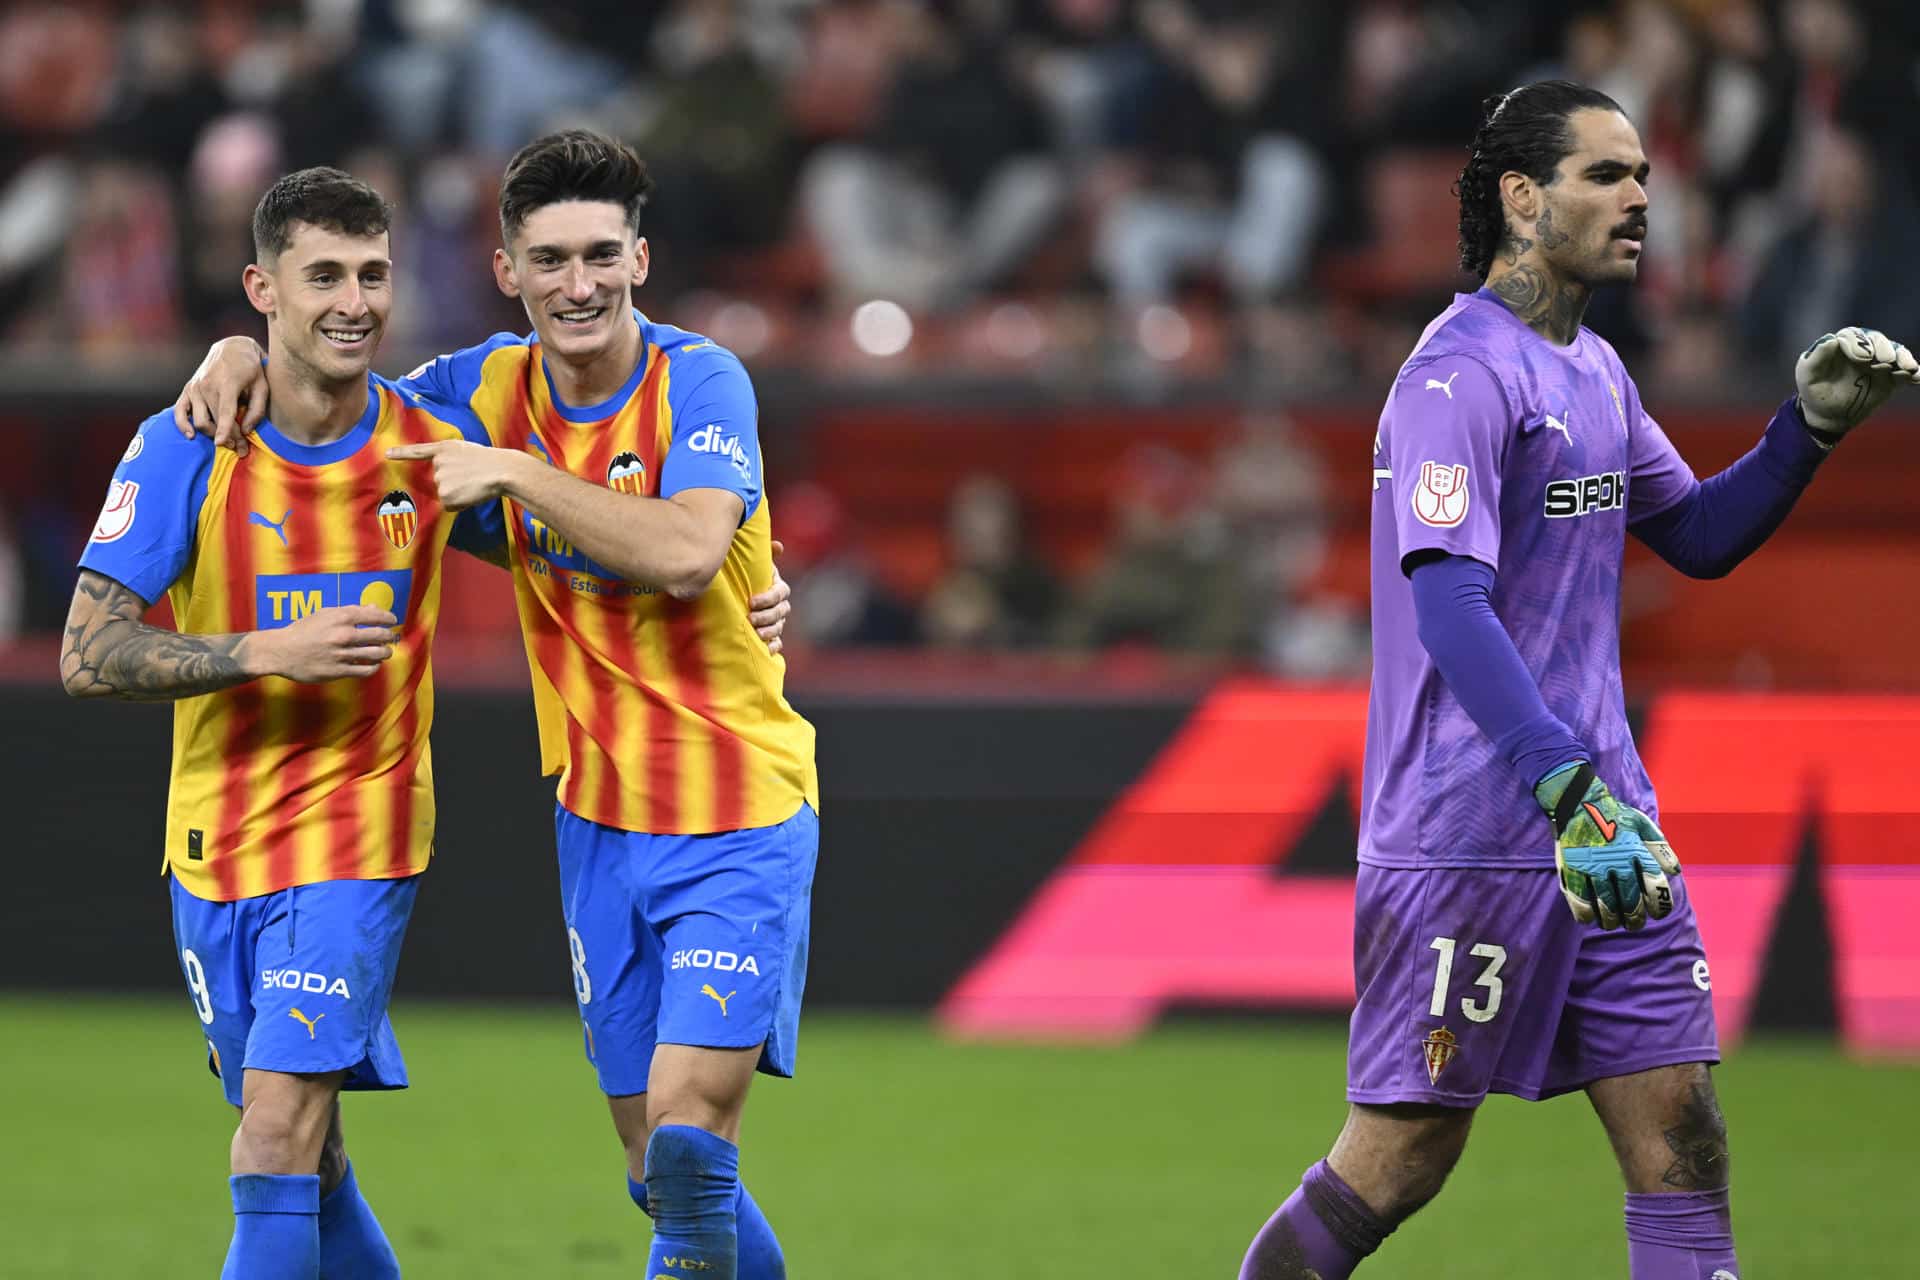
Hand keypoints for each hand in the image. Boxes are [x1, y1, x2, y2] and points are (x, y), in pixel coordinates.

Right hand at [173, 338, 269, 455]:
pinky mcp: (188, 389)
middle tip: (242, 449)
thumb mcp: (262, 386)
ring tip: (227, 443)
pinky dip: (182, 424)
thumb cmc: (251, 369)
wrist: (231, 348)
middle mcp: (207, 386)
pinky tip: (191, 436)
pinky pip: (179, 411)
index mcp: (227, 384)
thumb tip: (246, 430)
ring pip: (199, 420)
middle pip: (215, 421)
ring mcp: (195, 387)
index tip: (223, 444)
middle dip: (229, 439)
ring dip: (211, 435)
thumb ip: (257, 410)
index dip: (225, 429)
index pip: (225, 411)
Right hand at [254, 605, 397, 682]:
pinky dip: (374, 666)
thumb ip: (351, 611)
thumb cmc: (304, 630)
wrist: (281, 651)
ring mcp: (342, 654)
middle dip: (390, 636)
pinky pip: (366, 670)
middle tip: (392, 637)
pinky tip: (374, 664)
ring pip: (376, 654)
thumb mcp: (325, 614)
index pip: (375, 616)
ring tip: (385, 651)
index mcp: (341, 617)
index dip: (388, 618)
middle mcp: (344, 635)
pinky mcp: (338, 671)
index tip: (392, 621)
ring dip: (385, 652)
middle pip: (380, 635)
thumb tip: (374, 608)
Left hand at [386, 440, 522, 509]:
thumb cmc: (491, 461)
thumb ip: (452, 460)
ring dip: (458, 494)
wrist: (501, 470)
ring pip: (445, 493)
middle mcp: (438, 463)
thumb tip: (445, 482)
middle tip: (472, 478)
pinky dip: (461, 503)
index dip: (402, 453)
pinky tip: (472, 494)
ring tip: (474, 485)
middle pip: (439, 480)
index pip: (418, 451)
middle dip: (453, 483)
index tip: (387, 454)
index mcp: (444, 448)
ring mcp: (440, 479)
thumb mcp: (467, 451)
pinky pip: (450, 504)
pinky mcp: (445, 494)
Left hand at [749, 539, 791, 654]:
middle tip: (750, 618)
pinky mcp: (770, 634)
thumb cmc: (743, 576)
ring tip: (757, 635)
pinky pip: (777, 642)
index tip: (751, 602)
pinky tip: (767, 650)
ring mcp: (776, 621)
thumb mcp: (750, 564)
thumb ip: (763, 554)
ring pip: (779, 627)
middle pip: (780, 612)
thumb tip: (778, 546)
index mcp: (777, 587)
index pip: (779, 593)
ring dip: (770, 631)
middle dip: (766, 616)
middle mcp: (779, 604)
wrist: (733, 593)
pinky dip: (773, 646)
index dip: (768, 598)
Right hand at [1534, 762, 1681, 930]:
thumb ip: (1660, 847)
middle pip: (1631, 903)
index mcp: (1636, 851)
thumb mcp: (1641, 823)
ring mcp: (1593, 867)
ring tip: (1612, 923)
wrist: (1576, 800)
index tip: (1658, 913)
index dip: (1660, 906)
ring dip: (1611, 920)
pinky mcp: (1571, 869)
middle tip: (1634, 924)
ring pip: (1606, 907)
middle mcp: (1617, 862)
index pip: (1656, 888)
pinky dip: (1585, 914)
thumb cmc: (1612, 813)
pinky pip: (1579, 901)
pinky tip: (1589, 917)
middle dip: (1635, 919)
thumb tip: (1674, 872)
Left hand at [1794, 326, 1919, 443]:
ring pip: (1895, 352)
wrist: (1828, 414)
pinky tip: (1917, 377)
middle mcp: (1863, 349)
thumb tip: (1830, 339)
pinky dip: (1914, 372)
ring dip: (1903, 358)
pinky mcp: (1891, 377)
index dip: (1859, 344)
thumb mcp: (1807, 376)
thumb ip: (1816, 358)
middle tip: (1885, 360)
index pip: (1853, 335)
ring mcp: (1879, 362)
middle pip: (1877, 340)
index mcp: (1842, 345)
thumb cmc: (1814, 391)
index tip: (1863, 359)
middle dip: (1883, 348)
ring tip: (1906, 368)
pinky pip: (1906, 372)